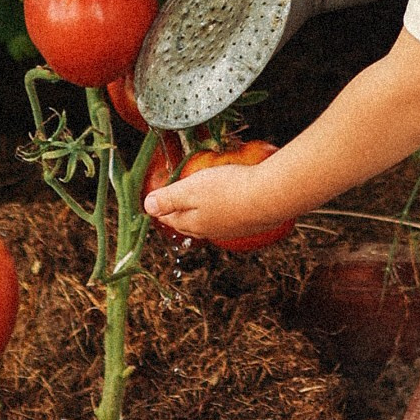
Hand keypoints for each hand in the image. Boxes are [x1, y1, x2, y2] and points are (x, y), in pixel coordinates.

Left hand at [143, 163, 297, 248]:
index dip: (162, 209)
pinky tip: (228, 206)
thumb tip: (147, 207)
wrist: (271, 197)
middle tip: (174, 207)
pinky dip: (223, 214)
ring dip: (203, 215)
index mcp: (193, 223)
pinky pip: (230, 221)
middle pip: (189, 224)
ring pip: (210, 223)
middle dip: (180, 215)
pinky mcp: (250, 224)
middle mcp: (211, 230)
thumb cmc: (230, 190)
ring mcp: (231, 229)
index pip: (170, 217)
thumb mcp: (191, 188)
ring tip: (200, 206)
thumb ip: (169, 198)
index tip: (157, 203)